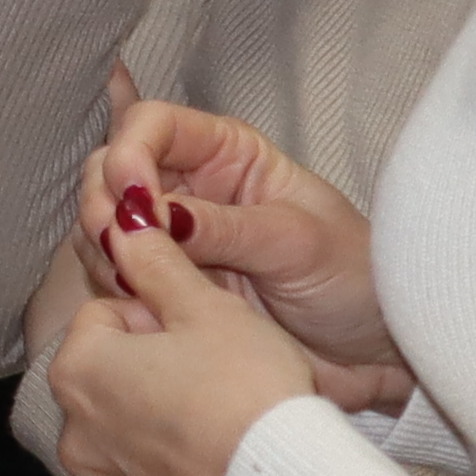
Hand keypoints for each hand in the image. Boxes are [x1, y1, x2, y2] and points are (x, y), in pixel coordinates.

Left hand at [40, 206, 329, 475]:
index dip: (157, 314)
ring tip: (225, 419)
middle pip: (113, 376)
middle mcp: (74, 434)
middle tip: (220, 373)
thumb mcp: (208, 309)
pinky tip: (221, 463)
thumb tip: (122, 218)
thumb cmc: (247, 393)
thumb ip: (156, 261)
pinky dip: (176, 472)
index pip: (104, 315)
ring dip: (165, 421)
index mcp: (79, 370)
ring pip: (131, 431)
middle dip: (157, 368)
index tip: (201, 331)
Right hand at [76, 97, 398, 399]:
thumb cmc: (353, 279)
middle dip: (106, 202)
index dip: (130, 150)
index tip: (133, 196)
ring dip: (104, 249)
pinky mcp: (165, 289)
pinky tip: (143, 305)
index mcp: (227, 154)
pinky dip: (113, 289)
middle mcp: (190, 189)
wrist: (372, 351)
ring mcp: (172, 242)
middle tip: (121, 246)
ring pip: (103, 226)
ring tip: (136, 281)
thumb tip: (152, 215)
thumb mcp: (297, 243)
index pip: (153, 125)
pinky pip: (115, 278)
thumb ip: (224, 227)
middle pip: (111, 171)